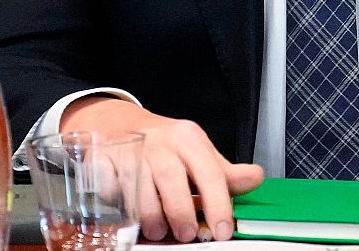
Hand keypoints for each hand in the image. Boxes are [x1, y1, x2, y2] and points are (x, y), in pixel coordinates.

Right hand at [62, 98, 263, 241]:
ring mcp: (129, 148)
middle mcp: (159, 140)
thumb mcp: (198, 155)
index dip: (218, 204)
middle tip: (186, 235)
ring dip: (150, 216)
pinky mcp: (103, 158)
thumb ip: (225, 173)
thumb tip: (255, 178)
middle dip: (181, 213)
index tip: (222, 231)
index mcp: (188, 138)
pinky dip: (118, 202)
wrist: (118, 124)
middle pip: (172, 179)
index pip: (210, 172)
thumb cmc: (164, 147)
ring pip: (139, 187)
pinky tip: (128, 211)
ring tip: (159, 230)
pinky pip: (109, 186)